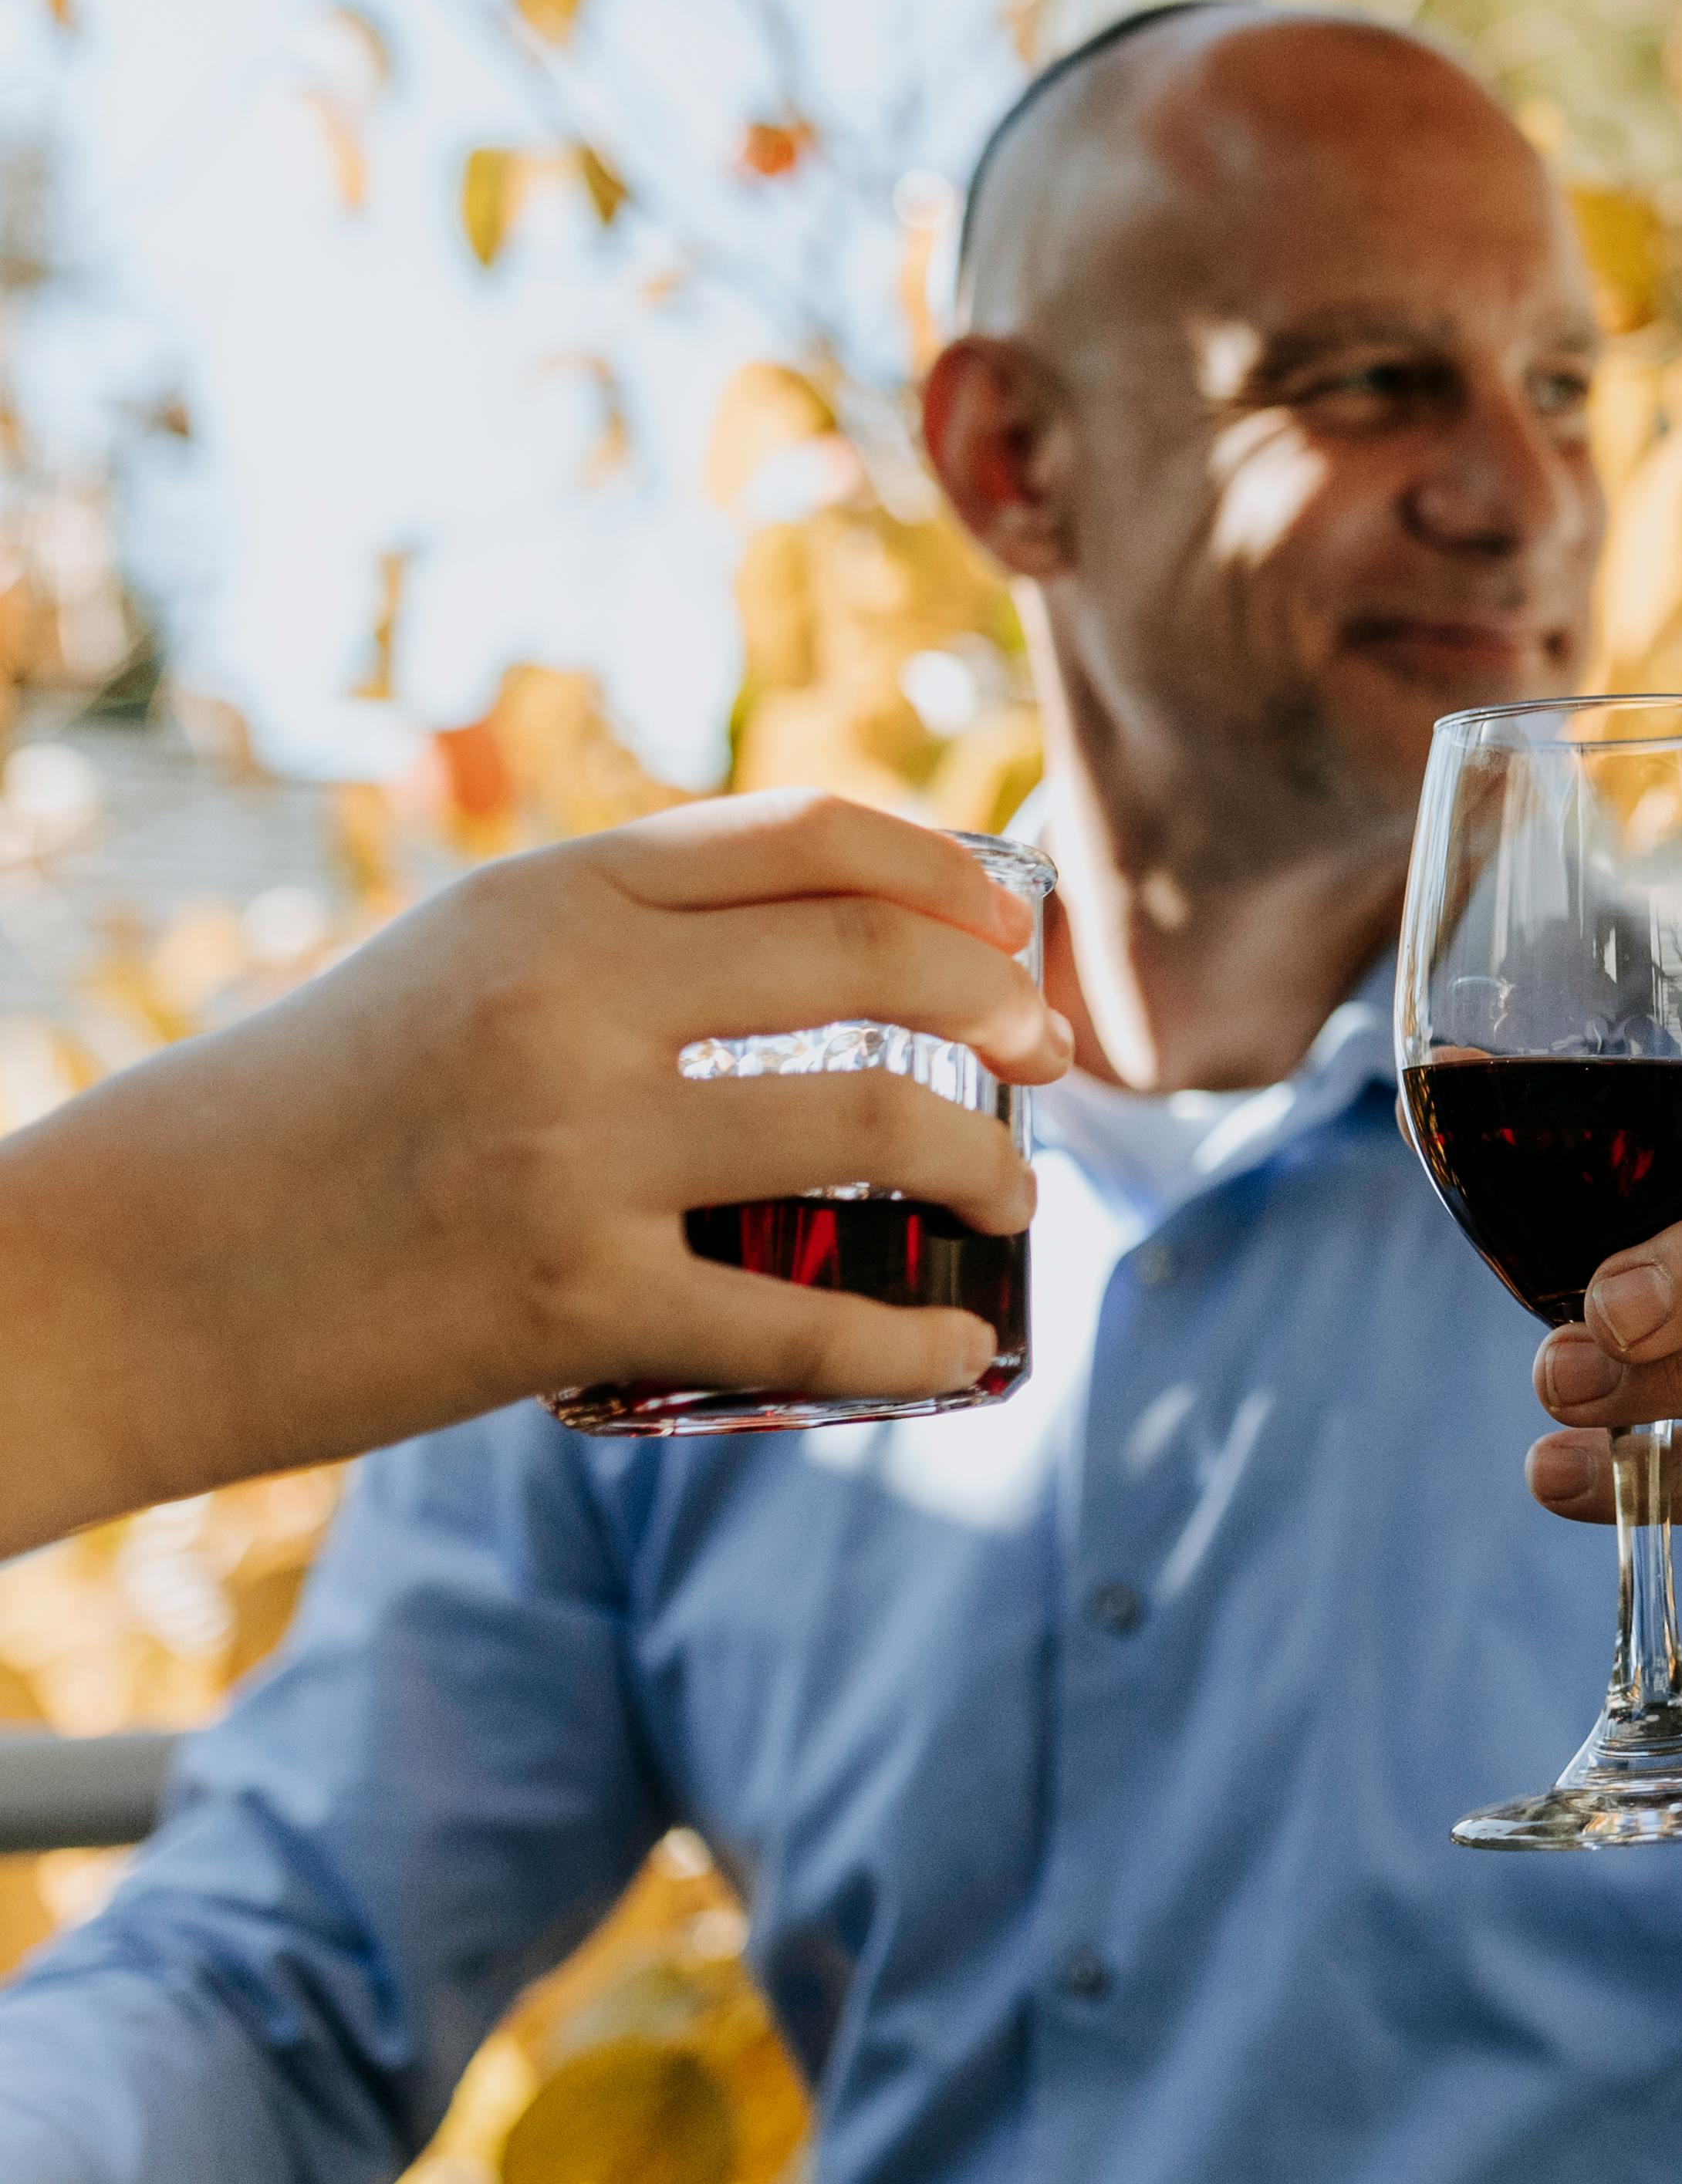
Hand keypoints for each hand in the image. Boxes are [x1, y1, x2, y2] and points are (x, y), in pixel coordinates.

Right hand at [0, 791, 1070, 1548]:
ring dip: (989, 1163)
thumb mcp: (455, 963)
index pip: (807, 835)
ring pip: (878, 1129)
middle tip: (1047, 1056)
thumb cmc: (311, 1115)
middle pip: (877, 965)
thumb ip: (619, 940)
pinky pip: (805, 1323)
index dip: (945, 873)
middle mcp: (574, 1000)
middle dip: (1001, 1008)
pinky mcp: (576, 1305)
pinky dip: (913, 1343)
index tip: (1011, 924)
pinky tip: (961, 1348)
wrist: (131, 1275)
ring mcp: (579, 1154)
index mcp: (547, 896)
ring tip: (1014, 1191)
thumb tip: (826, 943)